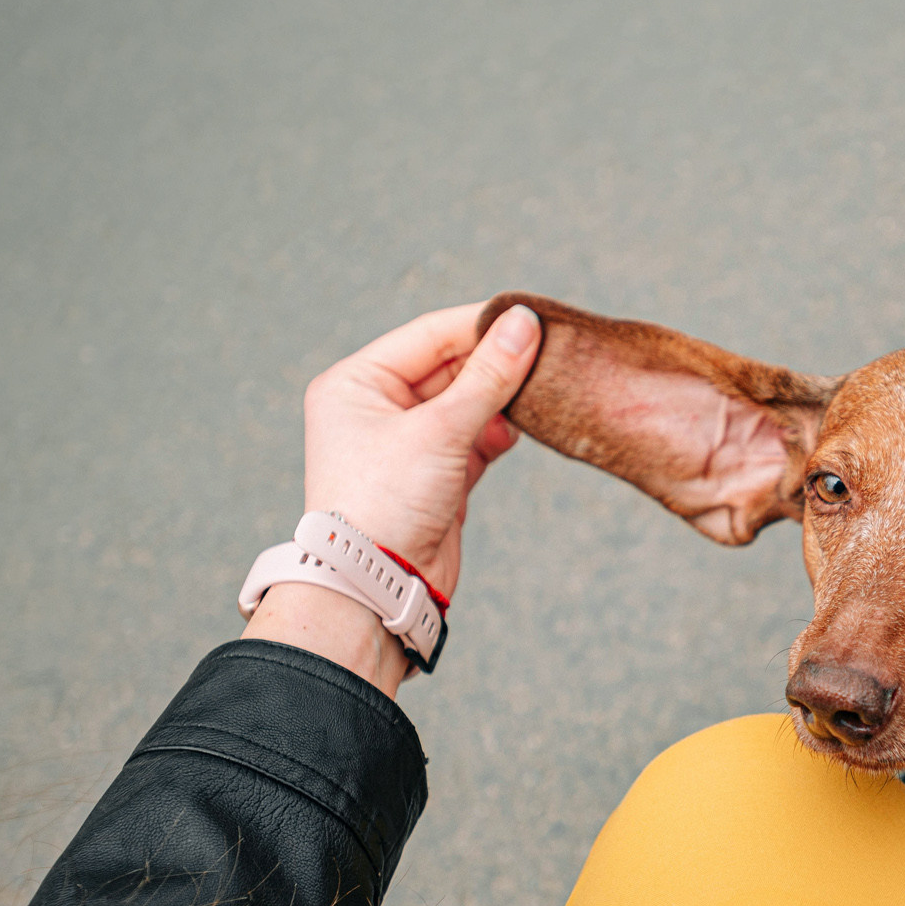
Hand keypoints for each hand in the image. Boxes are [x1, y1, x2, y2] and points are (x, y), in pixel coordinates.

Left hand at [243, 303, 539, 695]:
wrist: (378, 587)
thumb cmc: (386, 503)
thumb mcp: (440, 430)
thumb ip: (488, 376)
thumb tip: (525, 323)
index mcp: (357, 383)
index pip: (429, 335)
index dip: (481, 326)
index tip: (532, 318)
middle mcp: (376, 407)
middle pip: (449, 366)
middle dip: (495, 364)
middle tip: (547, 354)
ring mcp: (407, 442)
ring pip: (466, 402)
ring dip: (501, 399)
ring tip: (540, 392)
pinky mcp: (435, 474)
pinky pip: (473, 437)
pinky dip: (497, 432)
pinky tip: (518, 429)